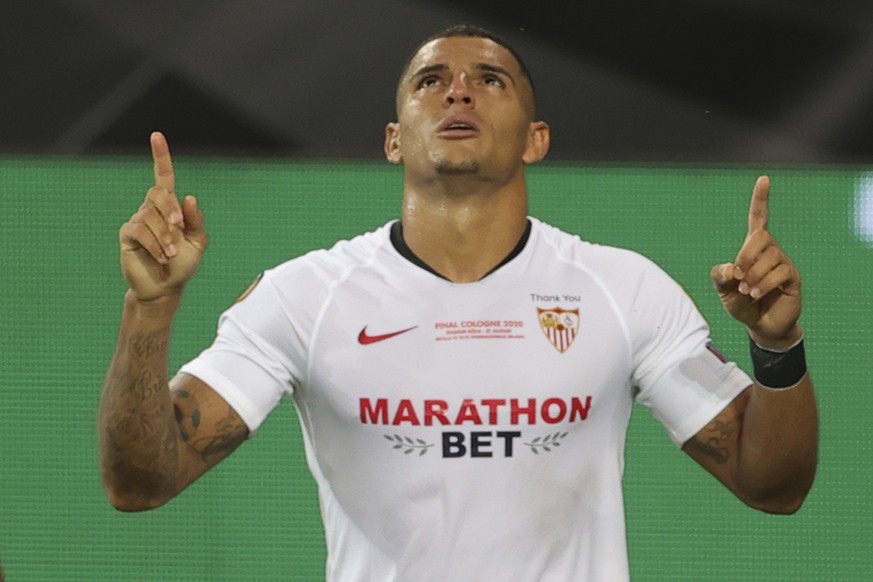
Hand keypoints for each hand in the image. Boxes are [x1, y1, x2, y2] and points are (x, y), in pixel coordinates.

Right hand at [118, 132, 207, 301]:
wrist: (166, 288)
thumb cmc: (182, 264)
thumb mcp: (198, 243)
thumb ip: (196, 221)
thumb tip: (189, 197)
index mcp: (170, 207)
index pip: (164, 177)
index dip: (161, 157)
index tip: (157, 136)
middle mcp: (151, 209)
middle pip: (158, 193)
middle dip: (171, 210)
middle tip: (179, 229)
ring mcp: (137, 220)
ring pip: (150, 215)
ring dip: (166, 236)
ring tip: (171, 254)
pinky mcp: (127, 235)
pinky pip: (140, 230)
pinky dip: (155, 244)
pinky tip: (162, 256)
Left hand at [710, 176, 801, 348]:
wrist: (760, 325)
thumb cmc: (740, 303)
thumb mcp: (722, 290)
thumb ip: (719, 276)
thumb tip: (730, 268)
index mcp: (752, 248)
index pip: (759, 218)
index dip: (760, 199)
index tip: (764, 179)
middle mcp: (771, 250)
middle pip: (761, 237)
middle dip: (745, 256)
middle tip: (738, 278)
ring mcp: (783, 263)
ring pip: (770, 257)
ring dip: (753, 276)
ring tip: (747, 291)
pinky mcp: (793, 278)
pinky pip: (780, 272)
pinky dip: (763, 284)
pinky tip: (755, 295)